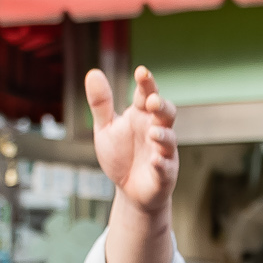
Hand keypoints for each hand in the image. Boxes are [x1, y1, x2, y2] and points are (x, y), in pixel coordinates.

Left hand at [88, 65, 178, 217]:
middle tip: (152, 101)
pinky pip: (165, 167)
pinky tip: (155, 161)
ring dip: (163, 135)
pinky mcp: (164, 173)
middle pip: (166, 112)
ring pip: (169, 139)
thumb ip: (101, 104)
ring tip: (152, 133)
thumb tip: (92, 72)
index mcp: (141, 116)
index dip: (146, 83)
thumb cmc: (121, 155)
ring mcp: (163, 151)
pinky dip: (161, 164)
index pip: (146, 94)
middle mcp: (156, 129)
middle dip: (161, 106)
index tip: (141, 72)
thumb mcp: (105, 128)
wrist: (129, 190)